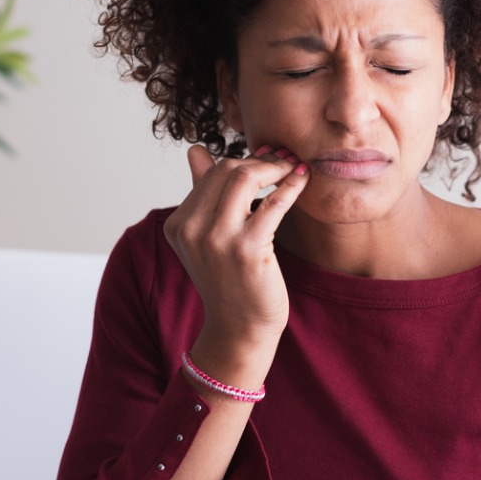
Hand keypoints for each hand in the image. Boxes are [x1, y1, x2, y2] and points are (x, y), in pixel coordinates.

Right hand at [164, 144, 308, 355]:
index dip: (244, 161)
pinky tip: (303, 180)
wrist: (239, 329)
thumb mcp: (206, 237)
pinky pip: (273, 202)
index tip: (268, 160)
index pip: (212, 172)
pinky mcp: (247, 250)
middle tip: (284, 161)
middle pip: (227, 170)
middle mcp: (191, 230)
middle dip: (261, 160)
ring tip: (293, 168)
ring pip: (245, 178)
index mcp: (178, 224)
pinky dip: (291, 185)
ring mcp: (217, 240)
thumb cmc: (228, 281)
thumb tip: (195, 150)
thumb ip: (201, 192)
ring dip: (275, 167)